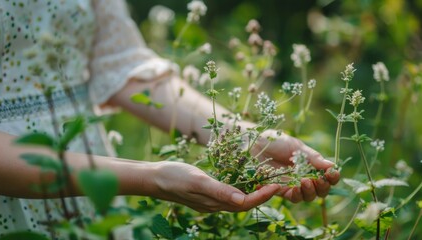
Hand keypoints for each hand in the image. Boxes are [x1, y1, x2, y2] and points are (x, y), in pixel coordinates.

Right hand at [151, 161, 279, 211]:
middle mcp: (215, 204)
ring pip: (237, 200)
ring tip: (266, 181)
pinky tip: (242, 179)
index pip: (245, 203)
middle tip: (278, 184)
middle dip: (263, 196)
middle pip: (244, 204)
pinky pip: (228, 194)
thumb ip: (219, 190)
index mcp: (215, 203)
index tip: (278, 185)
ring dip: (253, 193)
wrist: (153, 178)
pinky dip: (240, 188)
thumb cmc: (174, 177)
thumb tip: (242, 199)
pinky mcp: (205, 194)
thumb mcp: (197, 180)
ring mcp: (210, 200)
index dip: (263, 196)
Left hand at [252, 129, 339, 202]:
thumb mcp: (295, 146)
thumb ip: (312, 157)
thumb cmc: (274, 141)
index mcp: (310, 165)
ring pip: (307, 197)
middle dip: (323, 187)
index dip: (332, 177)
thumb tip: (331, 165)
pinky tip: (296, 187)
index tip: (332, 173)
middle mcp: (302, 177)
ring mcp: (291, 185)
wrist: (252, 142)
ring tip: (306, 181)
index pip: (326, 176)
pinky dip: (297, 194)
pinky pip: (291, 197)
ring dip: (310, 192)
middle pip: (320, 190)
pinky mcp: (277, 190)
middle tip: (320, 179)